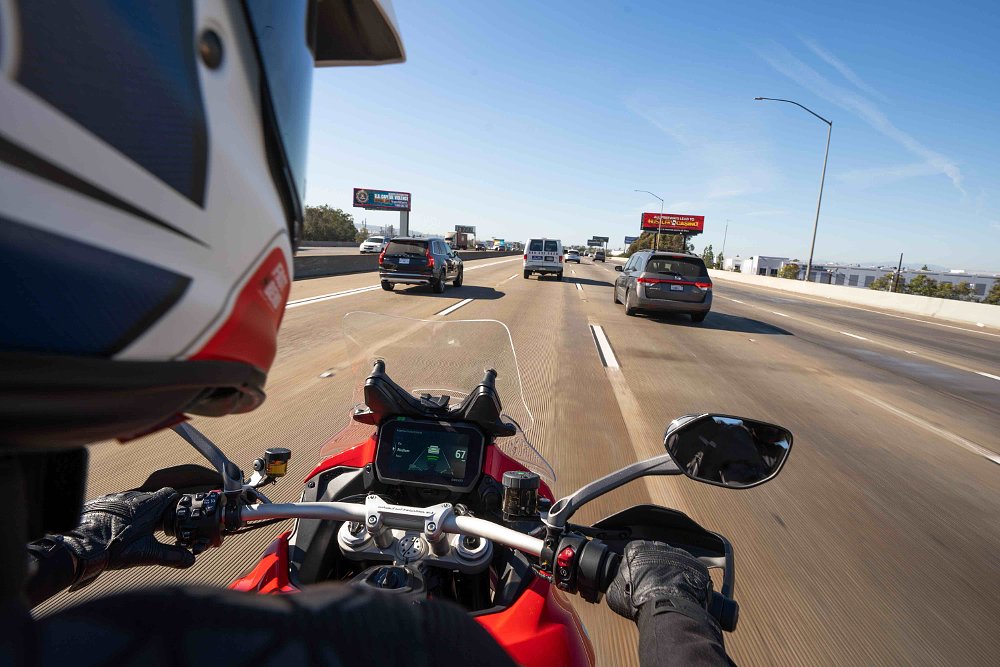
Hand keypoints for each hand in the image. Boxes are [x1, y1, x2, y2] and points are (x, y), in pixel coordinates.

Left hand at [58, 487, 195, 588]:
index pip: (169, 494)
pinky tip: (117, 527)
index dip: (176, 504)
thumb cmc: (113, 549)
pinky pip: (116, 503)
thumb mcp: (145, 554)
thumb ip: (170, 556)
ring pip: (134, 500)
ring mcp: (115, 498)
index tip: (176, 515)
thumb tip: (190, 560)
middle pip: (152, 498)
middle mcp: (133, 497)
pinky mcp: (100, 503)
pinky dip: (121, 513)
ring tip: (137, 528)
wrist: (79, 547)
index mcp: (148, 506)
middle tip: (158, 526)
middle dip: (158, 510)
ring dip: (139, 511)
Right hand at [606, 540, 711, 621]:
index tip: (637, 576)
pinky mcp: (694, 564)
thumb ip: (617, 579)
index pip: (635, 550)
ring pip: (674, 559)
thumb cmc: (639, 601)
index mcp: (637, 549)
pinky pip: (690, 569)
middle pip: (655, 552)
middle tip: (652, 583)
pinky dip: (687, 578)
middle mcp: (659, 546)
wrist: (665, 610)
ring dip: (671, 570)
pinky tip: (681, 590)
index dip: (636, 565)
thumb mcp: (614, 592)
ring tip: (668, 588)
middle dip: (654, 564)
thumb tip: (619, 580)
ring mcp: (679, 554)